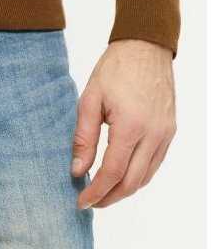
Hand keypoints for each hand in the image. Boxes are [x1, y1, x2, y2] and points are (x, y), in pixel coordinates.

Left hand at [72, 40, 175, 208]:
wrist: (146, 46)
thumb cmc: (116, 69)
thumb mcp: (89, 101)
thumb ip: (83, 139)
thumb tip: (78, 172)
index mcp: (131, 126)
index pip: (112, 173)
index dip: (95, 192)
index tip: (81, 202)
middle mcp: (153, 133)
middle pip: (131, 182)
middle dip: (109, 198)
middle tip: (90, 202)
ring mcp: (165, 133)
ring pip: (145, 177)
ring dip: (123, 191)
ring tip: (103, 193)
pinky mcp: (170, 131)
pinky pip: (154, 164)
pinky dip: (137, 177)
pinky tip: (121, 177)